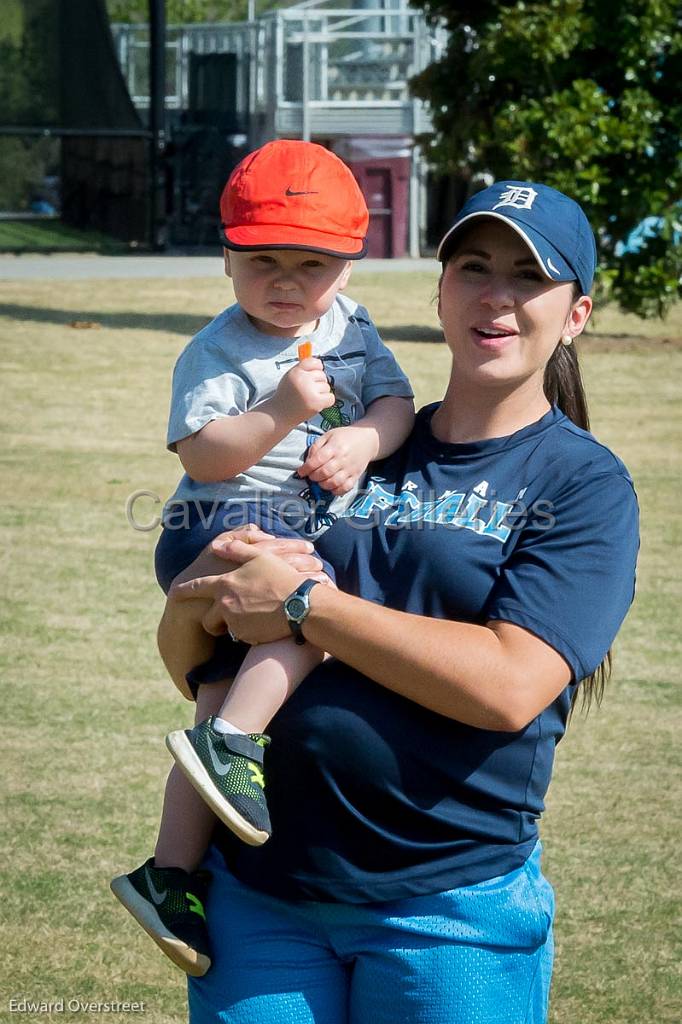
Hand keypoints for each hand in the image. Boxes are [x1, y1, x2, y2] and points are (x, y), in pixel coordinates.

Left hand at [172, 538, 325, 642]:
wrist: (301, 606)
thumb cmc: (283, 578)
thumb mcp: (261, 557)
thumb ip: (236, 550)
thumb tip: (218, 545)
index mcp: (225, 583)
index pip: (197, 588)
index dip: (185, 590)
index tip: (174, 594)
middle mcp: (225, 604)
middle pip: (208, 617)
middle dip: (212, 619)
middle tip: (222, 620)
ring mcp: (235, 622)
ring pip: (226, 627)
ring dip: (233, 625)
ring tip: (252, 618)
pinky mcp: (247, 637)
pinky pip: (242, 635)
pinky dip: (249, 631)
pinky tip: (263, 623)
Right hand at [273, 358, 333, 423]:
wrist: (279, 414)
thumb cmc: (286, 396)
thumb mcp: (290, 377)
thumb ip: (303, 369)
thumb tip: (319, 364)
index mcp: (296, 371)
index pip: (314, 362)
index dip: (317, 368)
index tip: (313, 375)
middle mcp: (303, 380)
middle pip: (322, 375)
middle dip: (318, 383)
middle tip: (307, 391)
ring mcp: (310, 391)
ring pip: (327, 387)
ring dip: (321, 393)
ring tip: (309, 398)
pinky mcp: (316, 403)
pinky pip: (331, 397)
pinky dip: (326, 401)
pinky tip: (316, 403)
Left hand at [297, 425, 377, 494]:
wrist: (368, 439)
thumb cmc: (345, 437)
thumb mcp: (328, 435)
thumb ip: (316, 447)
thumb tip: (308, 462)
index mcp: (335, 446)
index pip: (317, 460)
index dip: (306, 468)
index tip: (301, 472)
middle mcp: (343, 459)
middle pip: (324, 472)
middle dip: (313, 477)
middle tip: (311, 476)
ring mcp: (350, 469)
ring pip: (334, 482)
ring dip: (323, 485)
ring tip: (320, 481)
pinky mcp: (356, 476)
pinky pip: (345, 488)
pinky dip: (336, 491)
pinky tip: (331, 486)